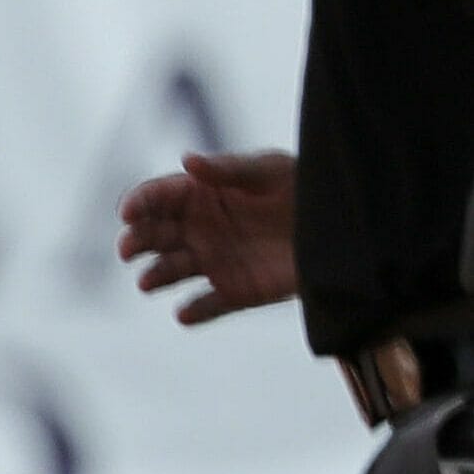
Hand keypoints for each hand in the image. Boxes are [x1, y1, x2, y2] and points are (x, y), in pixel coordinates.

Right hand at [117, 150, 297, 325]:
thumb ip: (229, 169)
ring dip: (155, 277)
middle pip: (152, 236)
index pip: (156, 198)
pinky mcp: (236, 292)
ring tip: (148, 282)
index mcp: (200, 196)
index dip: (138, 203)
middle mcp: (199, 230)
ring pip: (170, 272)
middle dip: (135, 242)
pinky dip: (194, 312)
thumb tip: (187, 161)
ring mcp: (215, 262)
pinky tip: (186, 312)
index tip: (128, 213)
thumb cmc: (305, 188)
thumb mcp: (271, 170)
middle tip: (128, 248)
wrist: (345, 227)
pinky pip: (208, 305)